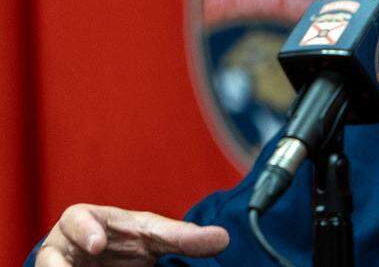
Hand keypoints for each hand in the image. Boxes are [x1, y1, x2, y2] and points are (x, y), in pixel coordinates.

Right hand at [35, 204, 228, 266]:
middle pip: (53, 254)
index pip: (78, 218)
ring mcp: (59, 265)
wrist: (105, 260)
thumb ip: (183, 238)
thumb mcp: (154, 237)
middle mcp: (66, 244)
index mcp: (88, 221)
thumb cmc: (127, 240)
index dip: (85, 228)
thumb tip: (223, 239)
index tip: (98, 243)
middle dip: (58, 264)